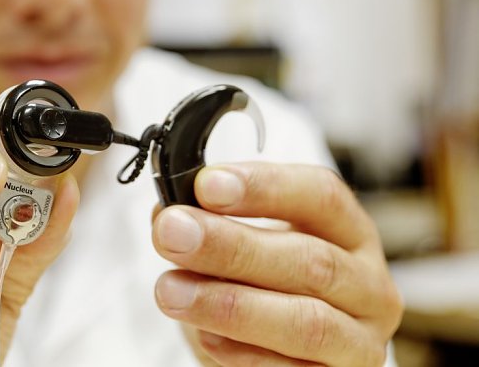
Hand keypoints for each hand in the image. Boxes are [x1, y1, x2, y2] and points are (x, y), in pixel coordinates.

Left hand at [151, 163, 401, 365]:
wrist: (277, 349)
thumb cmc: (262, 281)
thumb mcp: (245, 240)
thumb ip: (209, 221)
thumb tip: (167, 214)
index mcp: (348, 230)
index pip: (320, 195)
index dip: (263, 187)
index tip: (206, 184)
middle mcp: (367, 284)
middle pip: (310, 259)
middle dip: (232, 246)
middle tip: (172, 233)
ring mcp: (359, 340)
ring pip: (306, 321)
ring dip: (230, 304)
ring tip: (170, 290)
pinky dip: (243, 353)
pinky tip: (204, 335)